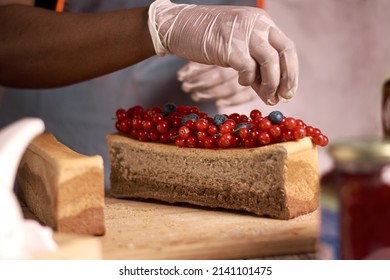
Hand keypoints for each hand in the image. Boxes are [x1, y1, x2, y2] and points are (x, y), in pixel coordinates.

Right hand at [148, 0, 297, 104]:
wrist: (179, 26)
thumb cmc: (206, 38)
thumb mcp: (237, 44)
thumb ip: (255, 61)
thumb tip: (271, 90)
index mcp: (261, 21)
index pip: (286, 46)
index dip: (291, 71)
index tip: (288, 91)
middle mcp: (257, 24)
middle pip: (285, 51)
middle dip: (288, 78)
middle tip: (285, 97)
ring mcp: (244, 34)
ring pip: (270, 62)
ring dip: (271, 83)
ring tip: (268, 97)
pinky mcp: (230, 47)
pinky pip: (248, 69)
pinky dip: (248, 80)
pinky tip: (242, 81)